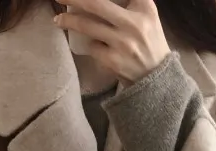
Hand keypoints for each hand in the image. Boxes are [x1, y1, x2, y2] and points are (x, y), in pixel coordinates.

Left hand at [54, 0, 170, 83]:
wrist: (156, 78)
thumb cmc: (148, 42)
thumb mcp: (147, 15)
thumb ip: (129, 2)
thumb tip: (93, 2)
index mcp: (144, 7)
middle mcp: (134, 23)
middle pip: (95, 4)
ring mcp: (122, 43)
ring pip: (87, 26)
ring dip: (69, 21)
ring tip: (59, 20)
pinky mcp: (113, 60)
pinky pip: (93, 46)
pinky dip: (91, 44)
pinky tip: (92, 45)